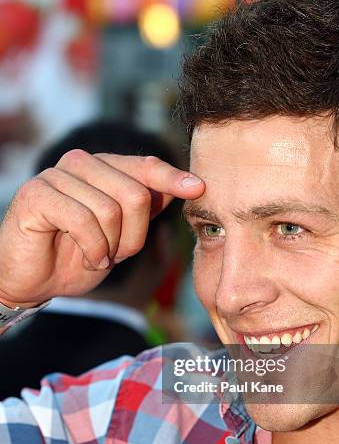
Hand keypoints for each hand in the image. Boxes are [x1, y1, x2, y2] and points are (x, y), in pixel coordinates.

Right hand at [0, 150, 204, 307]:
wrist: (35, 280)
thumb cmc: (78, 255)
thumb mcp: (123, 234)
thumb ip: (146, 207)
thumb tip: (186, 185)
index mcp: (104, 168)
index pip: (145, 166)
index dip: (172, 178)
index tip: (199, 189)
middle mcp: (81, 163)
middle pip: (135, 194)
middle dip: (134, 236)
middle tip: (118, 255)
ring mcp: (56, 175)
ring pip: (111, 210)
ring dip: (111, 246)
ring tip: (98, 255)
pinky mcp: (36, 194)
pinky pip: (83, 220)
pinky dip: (92, 248)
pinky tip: (86, 256)